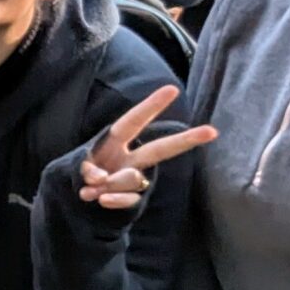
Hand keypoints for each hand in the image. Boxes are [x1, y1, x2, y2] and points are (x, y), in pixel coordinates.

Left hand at [78, 84, 217, 209]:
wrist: (77, 201)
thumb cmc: (79, 173)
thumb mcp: (79, 167)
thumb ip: (91, 170)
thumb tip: (104, 180)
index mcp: (114, 141)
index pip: (134, 121)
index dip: (151, 106)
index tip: (172, 89)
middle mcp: (130, 158)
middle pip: (159, 149)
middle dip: (185, 140)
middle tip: (212, 131)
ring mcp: (133, 179)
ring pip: (132, 178)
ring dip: (108, 184)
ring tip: (91, 188)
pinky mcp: (134, 199)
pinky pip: (129, 198)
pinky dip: (113, 200)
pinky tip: (100, 199)